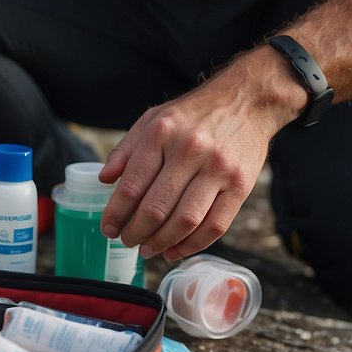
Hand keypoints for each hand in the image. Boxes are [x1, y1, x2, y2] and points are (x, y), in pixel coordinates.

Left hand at [98, 54, 292, 260]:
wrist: (247, 101)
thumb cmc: (195, 114)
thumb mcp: (154, 119)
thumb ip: (126, 149)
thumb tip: (104, 179)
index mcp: (161, 133)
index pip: (131, 184)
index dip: (116, 213)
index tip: (108, 229)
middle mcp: (189, 150)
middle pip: (156, 207)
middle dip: (135, 232)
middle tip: (127, 241)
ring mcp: (218, 169)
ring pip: (185, 221)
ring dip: (161, 243)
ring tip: (148, 249)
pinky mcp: (241, 185)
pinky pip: (215, 226)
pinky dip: (192, 245)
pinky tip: (176, 250)